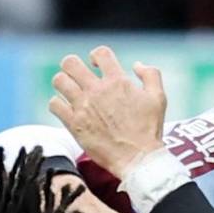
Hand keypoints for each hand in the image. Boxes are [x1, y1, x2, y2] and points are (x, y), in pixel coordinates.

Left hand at [49, 46, 166, 179]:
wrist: (139, 159)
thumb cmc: (149, 130)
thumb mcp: (159, 98)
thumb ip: (150, 74)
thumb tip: (136, 65)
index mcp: (117, 81)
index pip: (99, 53)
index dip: (96, 56)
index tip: (96, 65)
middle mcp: (97, 91)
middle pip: (71, 63)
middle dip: (73, 66)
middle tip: (78, 77)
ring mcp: (84, 107)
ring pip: (59, 81)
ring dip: (63, 84)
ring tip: (70, 92)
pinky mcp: (75, 124)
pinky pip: (54, 105)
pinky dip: (58, 105)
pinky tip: (66, 110)